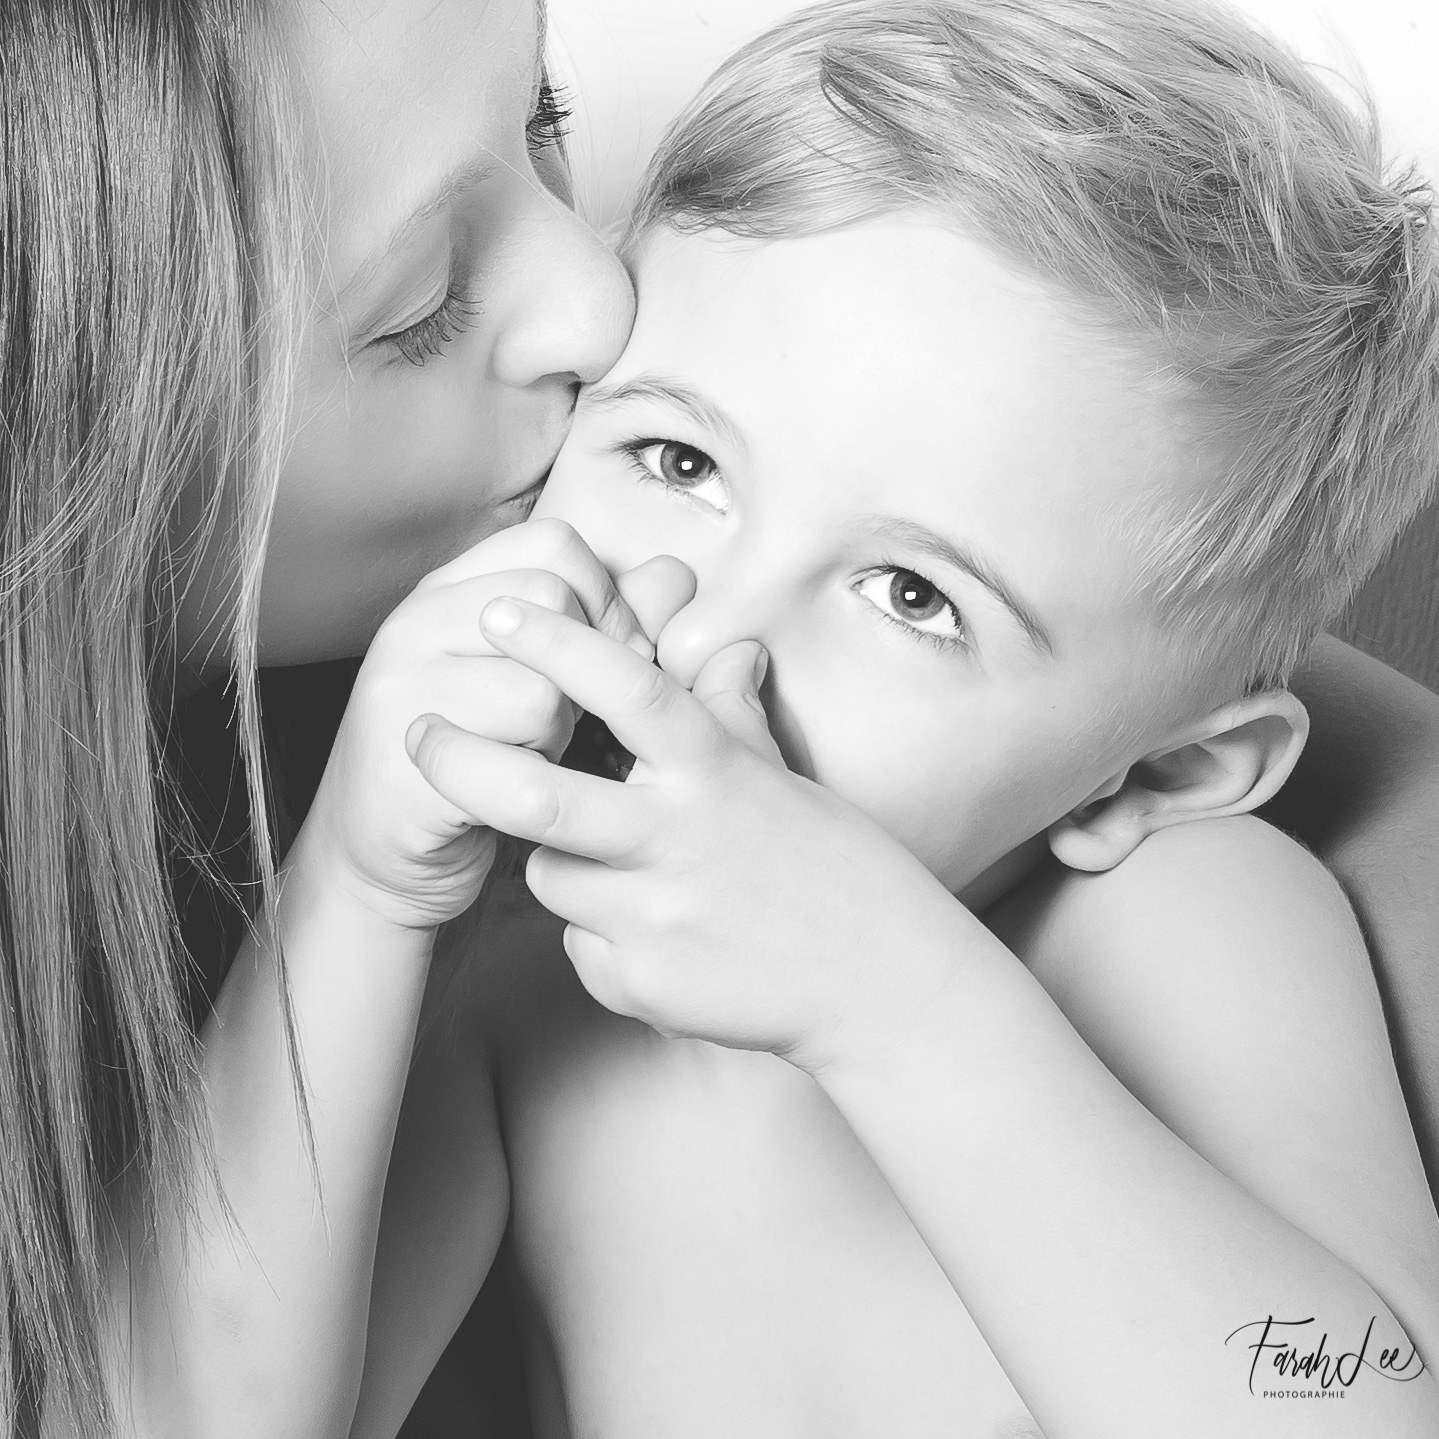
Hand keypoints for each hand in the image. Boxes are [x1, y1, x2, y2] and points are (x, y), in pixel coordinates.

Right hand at [296, 519, 693, 932]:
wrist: (388, 857)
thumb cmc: (485, 761)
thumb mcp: (548, 677)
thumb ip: (610, 622)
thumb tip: (675, 577)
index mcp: (451, 589)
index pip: (555, 544)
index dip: (607, 596)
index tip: (614, 653)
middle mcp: (416, 621)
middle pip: (553, 600)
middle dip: (590, 664)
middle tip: (579, 712)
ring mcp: (402, 685)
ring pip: (542, 682)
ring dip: (561, 730)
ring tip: (534, 750)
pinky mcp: (409, 755)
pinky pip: (513, 757)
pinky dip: (535, 776)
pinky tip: (513, 785)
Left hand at [405, 597, 971, 1073]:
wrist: (876, 985)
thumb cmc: (836, 868)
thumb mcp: (783, 779)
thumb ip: (733, 714)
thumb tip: (724, 647)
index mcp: (715, 774)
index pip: (628, 690)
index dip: (559, 643)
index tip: (502, 609)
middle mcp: (678, 841)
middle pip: (537, 800)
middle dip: (462, 763)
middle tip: (419, 736)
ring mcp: (656, 919)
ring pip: (549, 877)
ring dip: (561, 863)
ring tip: (626, 872)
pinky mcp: (642, 985)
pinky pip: (580, 945)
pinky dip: (600, 936)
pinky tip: (661, 938)